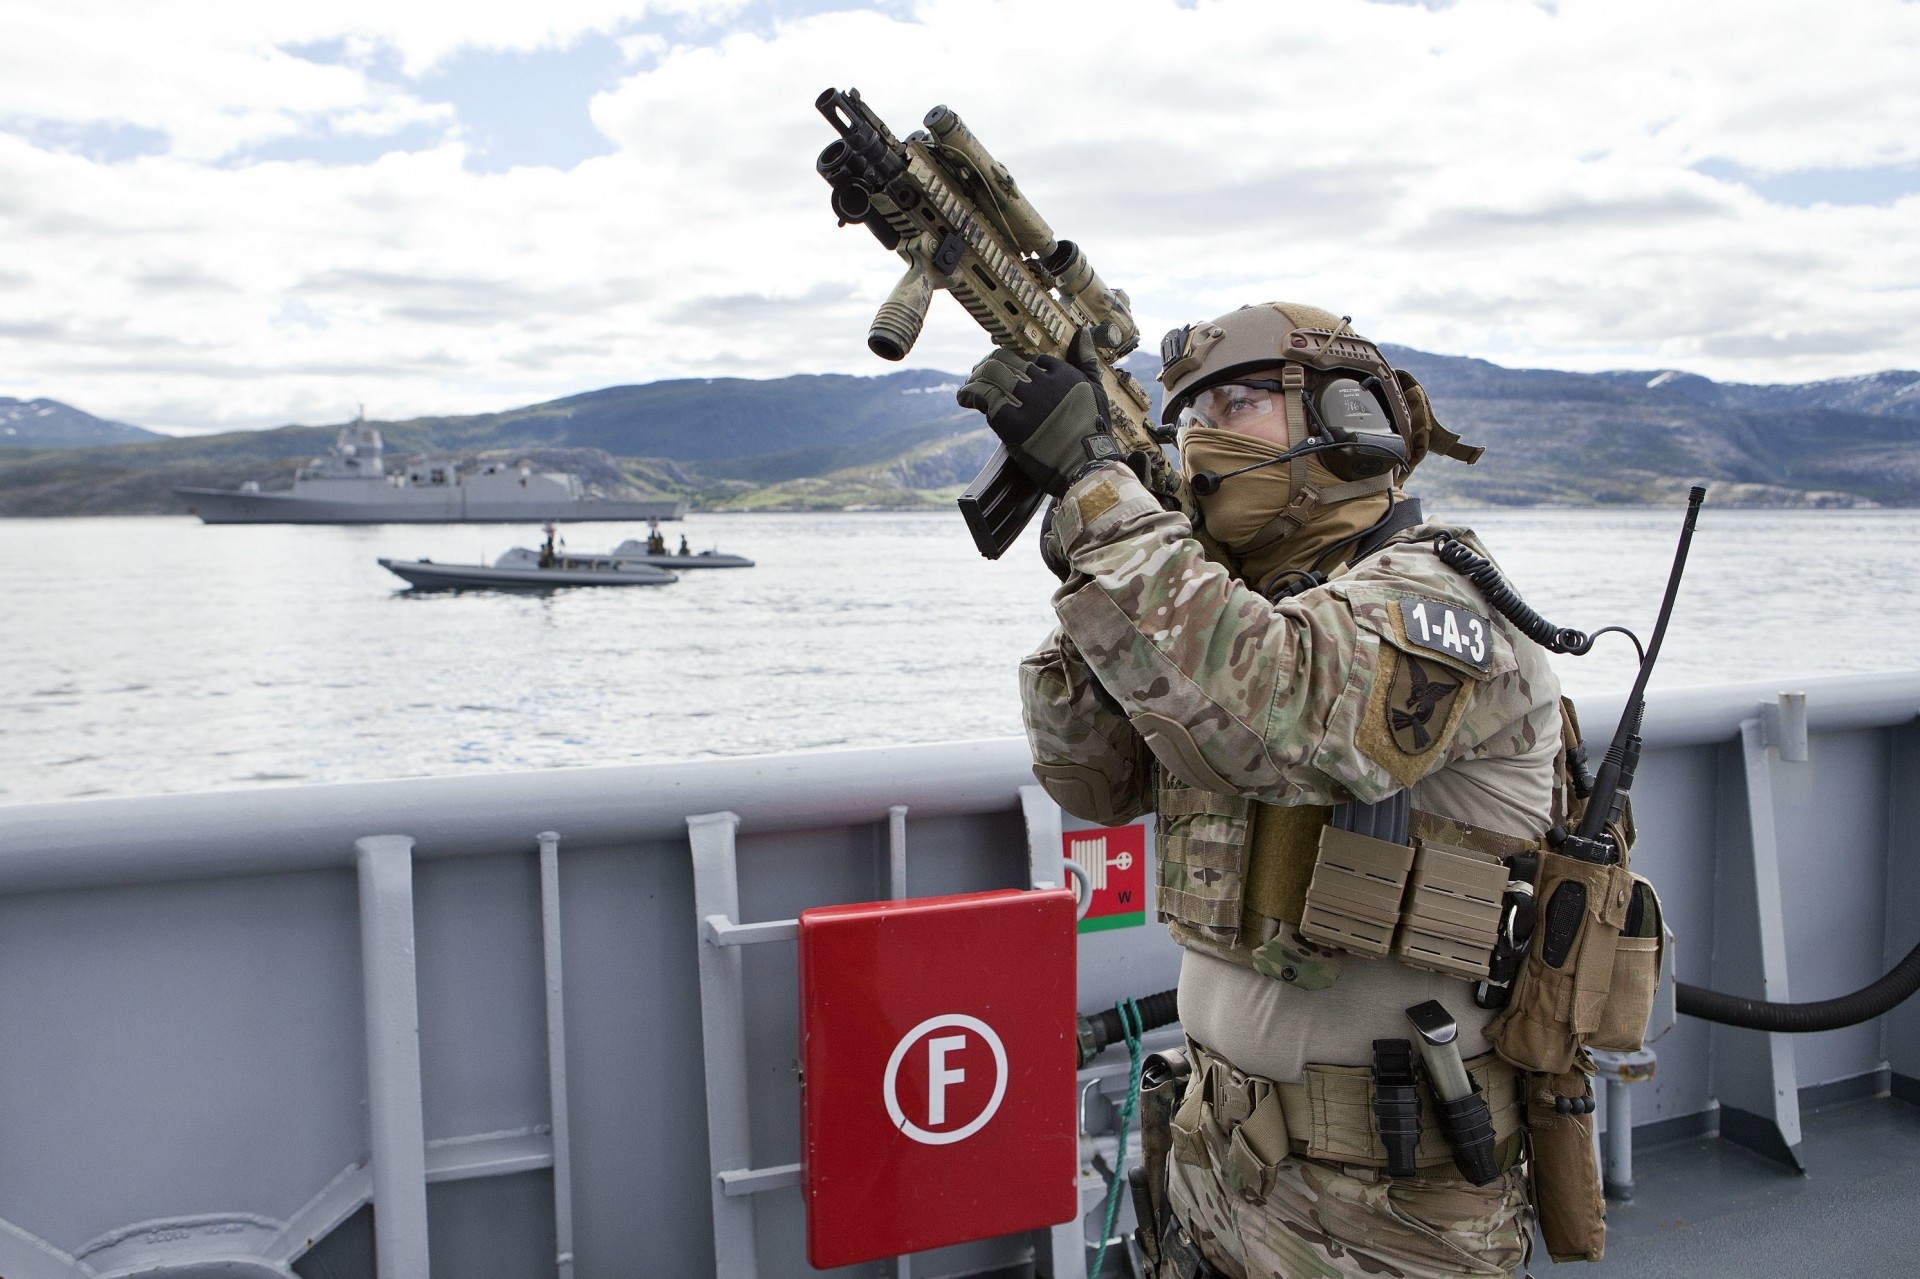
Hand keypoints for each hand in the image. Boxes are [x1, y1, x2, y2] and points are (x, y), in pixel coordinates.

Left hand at [955, 327, 1119, 495]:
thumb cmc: (1093, 431)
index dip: (1016, 363)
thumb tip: (1082, 332)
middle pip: (1007, 359)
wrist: (1087, 464)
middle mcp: (1043, 382)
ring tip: (969, 383)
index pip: (1030, 358)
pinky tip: (963, 397)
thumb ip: (1085, 360)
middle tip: (980, 371)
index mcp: (1062, 373)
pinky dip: (970, 394)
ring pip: (993, 373)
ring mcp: (1027, 400)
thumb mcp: (1095, 389)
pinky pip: (984, 397)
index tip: (1008, 370)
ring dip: (977, 375)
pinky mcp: (1012, 422)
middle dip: (991, 362)